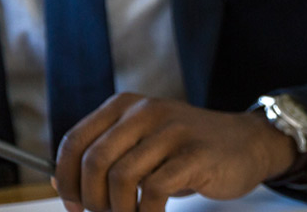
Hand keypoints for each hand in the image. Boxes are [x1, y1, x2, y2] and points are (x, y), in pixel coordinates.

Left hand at [52, 94, 295, 211]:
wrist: (249, 144)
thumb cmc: (188, 151)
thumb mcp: (144, 143)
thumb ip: (107, 156)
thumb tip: (57, 182)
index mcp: (127, 106)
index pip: (75, 141)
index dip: (65, 179)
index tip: (73, 205)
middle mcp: (147, 111)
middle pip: (95, 161)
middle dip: (91, 199)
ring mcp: (173, 131)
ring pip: (121, 177)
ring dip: (118, 210)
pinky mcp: (195, 154)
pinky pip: (153, 191)